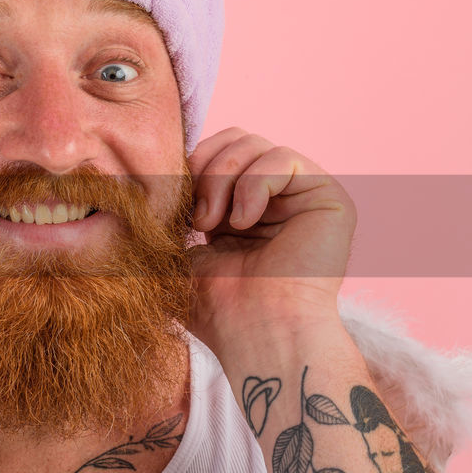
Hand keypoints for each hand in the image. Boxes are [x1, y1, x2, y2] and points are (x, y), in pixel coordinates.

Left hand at [186, 128, 355, 343]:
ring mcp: (303, 197)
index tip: (170, 201)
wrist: (256, 333)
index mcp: (241, 209)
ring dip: (222, 178)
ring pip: (255, 143)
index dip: (190, 166)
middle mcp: (275, 199)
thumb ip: (170, 215)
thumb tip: (142, 184)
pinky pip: (283, 157)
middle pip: (236, 139)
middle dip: (205, 167)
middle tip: (196, 217)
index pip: (215, 153)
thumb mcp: (178, 251)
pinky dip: (253, 185)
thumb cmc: (216, 307)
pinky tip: (244, 222)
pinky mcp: (329, 197)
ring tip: (215, 224)